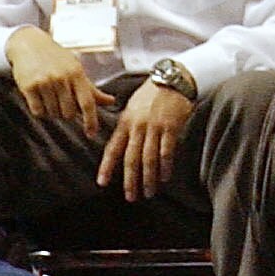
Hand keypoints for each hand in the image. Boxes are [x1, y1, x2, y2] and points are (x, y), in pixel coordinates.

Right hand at [6, 27, 109, 138]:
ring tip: (49, 94)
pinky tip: (39, 97)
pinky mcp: (29, 87)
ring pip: (52, 113)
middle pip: (68, 113)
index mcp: (77, 73)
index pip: (87, 102)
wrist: (29, 44)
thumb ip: (91, 89)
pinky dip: (40, 110)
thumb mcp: (76, 69)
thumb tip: (111, 101)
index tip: (91, 133)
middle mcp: (62, 78)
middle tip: (61, 100)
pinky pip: (38, 111)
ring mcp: (45, 82)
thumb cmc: (56, 58)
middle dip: (66, 112)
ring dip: (52, 110)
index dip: (91, 120)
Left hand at [97, 80, 194, 201]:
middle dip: (130, 180)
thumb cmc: (151, 93)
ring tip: (149, 192)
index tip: (102, 182)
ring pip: (149, 158)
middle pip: (131, 159)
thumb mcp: (132, 106)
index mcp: (125, 122)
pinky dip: (165, 166)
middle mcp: (138, 127)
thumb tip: (118, 143)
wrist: (172, 78)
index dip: (107, 167)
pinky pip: (166, 151)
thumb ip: (125, 124)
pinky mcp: (170, 127)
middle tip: (131, 196)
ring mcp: (154, 127)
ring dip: (148, 178)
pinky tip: (165, 176)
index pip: (113, 148)